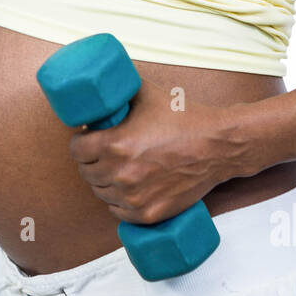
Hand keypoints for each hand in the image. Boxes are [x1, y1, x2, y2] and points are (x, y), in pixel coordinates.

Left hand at [67, 85, 258, 224]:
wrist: (218, 146)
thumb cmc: (184, 118)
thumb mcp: (147, 94)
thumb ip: (121, 89)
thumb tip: (101, 82)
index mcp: (116, 145)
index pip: (77, 150)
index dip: (80, 142)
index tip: (86, 139)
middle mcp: (122, 174)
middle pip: (86, 172)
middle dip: (90, 161)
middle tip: (101, 153)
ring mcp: (135, 197)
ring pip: (101, 193)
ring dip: (103, 182)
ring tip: (114, 169)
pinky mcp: (149, 214)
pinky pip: (118, 212)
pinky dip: (118, 202)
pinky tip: (125, 190)